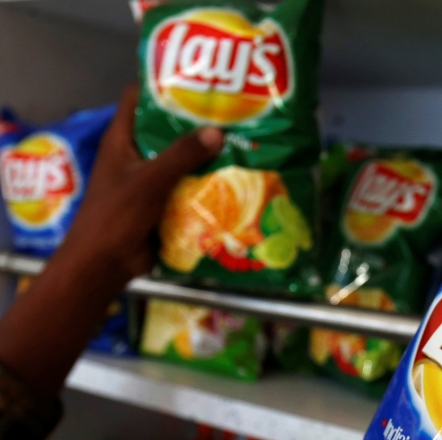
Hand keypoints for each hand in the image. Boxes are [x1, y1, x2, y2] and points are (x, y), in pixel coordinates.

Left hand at [57, 84, 223, 283]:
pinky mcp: (162, 204)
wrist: (105, 263)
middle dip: (196, 123)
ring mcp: (149, 181)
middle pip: (167, 130)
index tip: (197, 78)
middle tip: (232, 113)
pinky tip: (233, 180)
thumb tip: (217, 131)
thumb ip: (181, 155)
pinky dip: (206, 184)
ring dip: (205, 157)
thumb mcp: (149, 180)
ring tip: (241, 143)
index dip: (163, 84)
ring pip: (181, 161)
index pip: (138, 98)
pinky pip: (187, 188)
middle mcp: (135, 156)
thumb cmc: (116, 215)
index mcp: (122, 140)